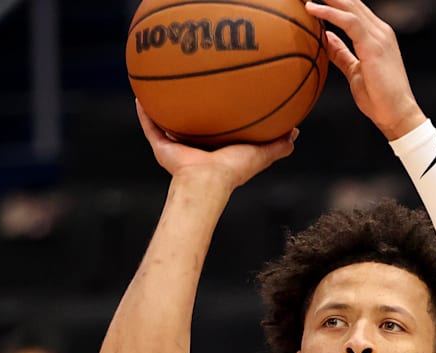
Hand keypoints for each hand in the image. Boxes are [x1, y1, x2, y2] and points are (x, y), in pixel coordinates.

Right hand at [136, 100, 297, 192]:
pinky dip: (144, 113)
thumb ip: (278, 145)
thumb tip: (296, 131)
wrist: (206, 182)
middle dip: (188, 110)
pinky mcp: (161, 148)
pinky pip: (150, 127)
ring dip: (162, 109)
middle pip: (189, 126)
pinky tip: (139, 96)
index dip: (216, 115)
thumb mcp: (261, 154)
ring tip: (158, 87)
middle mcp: (194, 149)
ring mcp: (176, 148)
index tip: (218, 96)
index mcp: (215, 151)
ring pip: (166, 125)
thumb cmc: (233, 170)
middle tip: (189, 87)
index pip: (215, 131)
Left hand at [305, 0, 426, 139]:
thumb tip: (325, 38)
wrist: (397, 114)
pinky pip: (349, 22)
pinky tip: (312, 9)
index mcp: (376, 35)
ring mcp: (379, 36)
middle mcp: (380, 30)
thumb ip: (341, 53)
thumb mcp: (354, 70)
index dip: (332, 0)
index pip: (352, 9)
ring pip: (349, 6)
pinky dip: (329, 13)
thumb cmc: (378, 97)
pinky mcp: (374, 46)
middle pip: (351, 2)